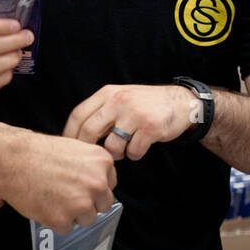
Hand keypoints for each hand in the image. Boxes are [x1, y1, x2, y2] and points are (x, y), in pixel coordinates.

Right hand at [0, 130, 115, 232]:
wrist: (12, 160)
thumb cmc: (37, 152)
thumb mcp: (73, 149)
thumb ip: (89, 167)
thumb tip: (96, 185)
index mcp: (102, 162)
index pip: (108, 185)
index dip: (92, 188)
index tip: (77, 185)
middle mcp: (97, 183)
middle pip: (103, 205)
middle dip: (86, 203)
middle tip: (65, 194)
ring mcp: (82, 203)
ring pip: (87, 219)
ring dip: (71, 214)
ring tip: (52, 198)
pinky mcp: (64, 219)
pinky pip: (66, 228)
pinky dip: (53, 220)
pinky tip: (43, 204)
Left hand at [63, 83, 198, 159]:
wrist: (181, 102)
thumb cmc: (145, 104)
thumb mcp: (120, 97)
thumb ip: (100, 111)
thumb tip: (76, 134)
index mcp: (107, 93)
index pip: (78, 115)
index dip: (70, 134)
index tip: (69, 147)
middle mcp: (119, 101)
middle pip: (89, 132)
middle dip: (88, 149)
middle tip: (94, 156)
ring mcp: (134, 114)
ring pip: (111, 146)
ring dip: (116, 154)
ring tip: (124, 148)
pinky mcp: (150, 127)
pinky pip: (132, 152)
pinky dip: (134, 154)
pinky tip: (139, 147)